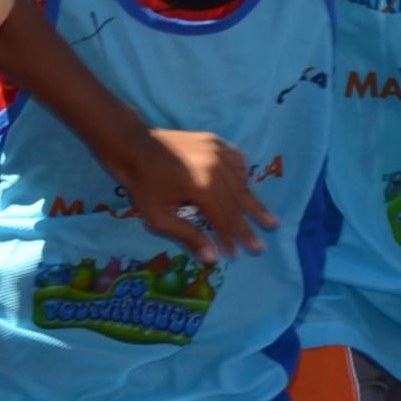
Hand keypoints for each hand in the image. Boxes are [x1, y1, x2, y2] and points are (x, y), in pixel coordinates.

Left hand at [119, 128, 273, 258]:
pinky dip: (244, 178)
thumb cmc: (141, 185)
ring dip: (253, 204)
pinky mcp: (216, 141)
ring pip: (242, 183)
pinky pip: (238, 162)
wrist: (132, 145)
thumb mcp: (158, 217)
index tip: (235, 255)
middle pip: (237, 203)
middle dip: (247, 227)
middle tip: (260, 246)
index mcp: (202, 187)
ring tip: (268, 220)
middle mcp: (217, 167)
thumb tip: (212, 258)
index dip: (229, 239)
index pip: (223, 219)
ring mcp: (218, 151)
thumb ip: (187, 236)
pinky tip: (248, 190)